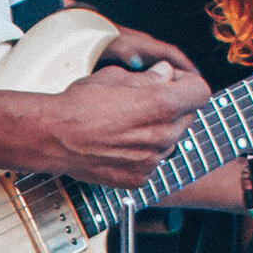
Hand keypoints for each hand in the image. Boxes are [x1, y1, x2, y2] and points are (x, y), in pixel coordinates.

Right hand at [6, 54, 210, 190]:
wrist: (52, 138)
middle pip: (187, 117)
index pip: (200, 91)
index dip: (187, 82)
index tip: (173, 82)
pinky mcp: (139, 178)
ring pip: (169, 140)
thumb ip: (149, 78)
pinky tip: (119, 143)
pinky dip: (142, 153)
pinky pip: (152, 162)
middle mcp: (162, 135)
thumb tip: (165, 74)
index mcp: (161, 104)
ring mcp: (152, 160)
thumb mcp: (116, 78)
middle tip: (144, 101)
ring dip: (157, 130)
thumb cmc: (78, 105)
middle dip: (173, 106)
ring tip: (126, 124)